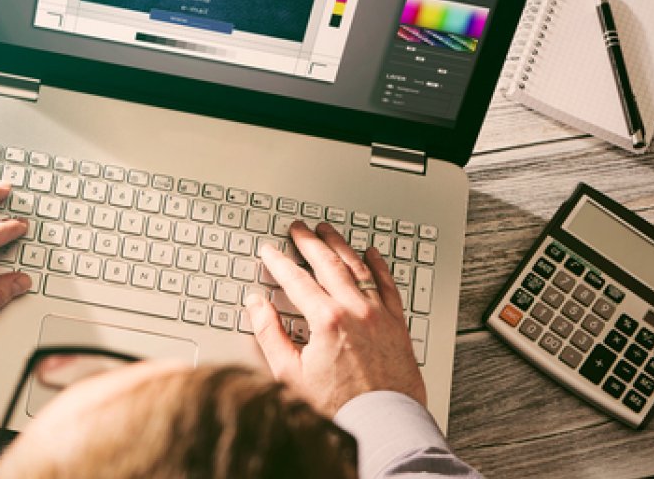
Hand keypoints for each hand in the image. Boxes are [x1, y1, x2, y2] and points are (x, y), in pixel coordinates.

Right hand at [246, 221, 424, 416]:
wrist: (381, 424)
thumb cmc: (338, 406)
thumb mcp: (290, 374)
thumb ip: (269, 334)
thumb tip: (256, 306)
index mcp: (327, 320)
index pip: (296, 280)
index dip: (279, 262)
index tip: (269, 251)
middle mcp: (355, 311)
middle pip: (328, 264)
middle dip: (310, 242)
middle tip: (299, 228)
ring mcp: (379, 315)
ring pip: (358, 268)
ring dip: (340, 246)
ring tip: (328, 231)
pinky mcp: (397, 324)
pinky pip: (388, 285)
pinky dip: (378, 266)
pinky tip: (372, 254)